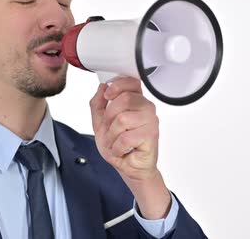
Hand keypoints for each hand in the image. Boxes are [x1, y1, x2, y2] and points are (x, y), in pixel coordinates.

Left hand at [90, 77, 170, 218]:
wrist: (128, 167)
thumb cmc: (119, 145)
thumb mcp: (100, 123)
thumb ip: (98, 104)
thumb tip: (101, 87)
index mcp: (135, 101)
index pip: (132, 82)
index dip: (118, 85)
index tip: (108, 94)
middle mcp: (146, 108)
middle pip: (125, 99)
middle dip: (109, 116)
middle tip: (110, 129)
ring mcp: (151, 122)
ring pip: (123, 119)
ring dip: (112, 135)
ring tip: (117, 142)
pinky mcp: (151, 136)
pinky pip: (126, 137)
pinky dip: (117, 147)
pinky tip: (122, 149)